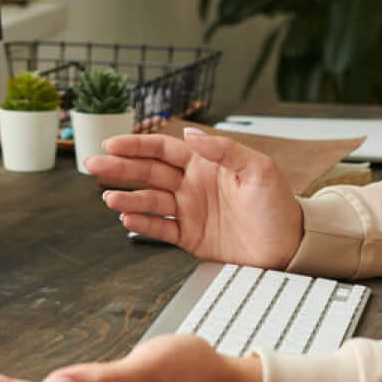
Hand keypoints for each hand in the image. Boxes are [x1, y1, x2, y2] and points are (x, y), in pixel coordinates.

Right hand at [84, 128, 304, 268]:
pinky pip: (160, 228)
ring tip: (109, 197)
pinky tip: (126, 217)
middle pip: (148, 172)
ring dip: (127, 197)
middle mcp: (192, 185)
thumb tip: (190, 135)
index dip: (137, 145)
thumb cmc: (278, 205)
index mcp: (206, 163)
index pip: (163, 149)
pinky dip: (142, 223)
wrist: (289, 246)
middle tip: (93, 164)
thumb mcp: (259, 169)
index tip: (112, 143)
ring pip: (150, 201)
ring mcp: (189, 211)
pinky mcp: (190, 237)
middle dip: (119, 167)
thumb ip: (225, 150)